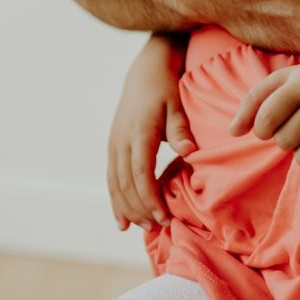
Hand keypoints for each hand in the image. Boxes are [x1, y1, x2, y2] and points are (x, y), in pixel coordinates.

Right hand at [106, 38, 196, 231]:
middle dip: (141, 209)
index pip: (141, 173)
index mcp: (139, 133)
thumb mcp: (176, 104)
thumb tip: (188, 151)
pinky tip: (122, 220)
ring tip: (142, 228)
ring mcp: (114, 145)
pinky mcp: (112, 147)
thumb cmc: (165, 89)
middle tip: (158, 227)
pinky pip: (111, 179)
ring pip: (115, 185)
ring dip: (127, 208)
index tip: (163, 216)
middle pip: (126, 184)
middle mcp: (121, 142)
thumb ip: (180, 129)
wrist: (144, 72)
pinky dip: (116, 200)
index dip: (150, 198)